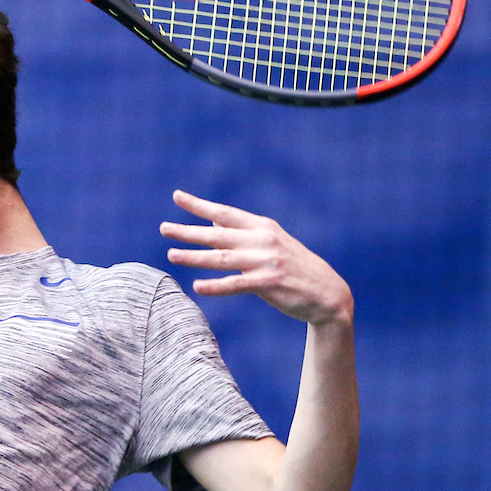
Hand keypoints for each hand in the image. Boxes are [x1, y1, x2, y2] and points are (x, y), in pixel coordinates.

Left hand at [160, 190, 352, 327]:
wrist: (327, 294)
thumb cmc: (293, 266)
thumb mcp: (270, 242)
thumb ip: (241, 232)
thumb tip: (212, 219)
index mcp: (262, 227)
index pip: (224, 213)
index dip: (199, 205)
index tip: (177, 196)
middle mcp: (262, 240)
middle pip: (217, 234)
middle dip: (188, 231)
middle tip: (163, 228)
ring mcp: (266, 262)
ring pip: (221, 258)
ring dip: (194, 257)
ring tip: (171, 255)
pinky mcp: (269, 284)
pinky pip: (236, 285)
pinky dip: (216, 286)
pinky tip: (197, 287)